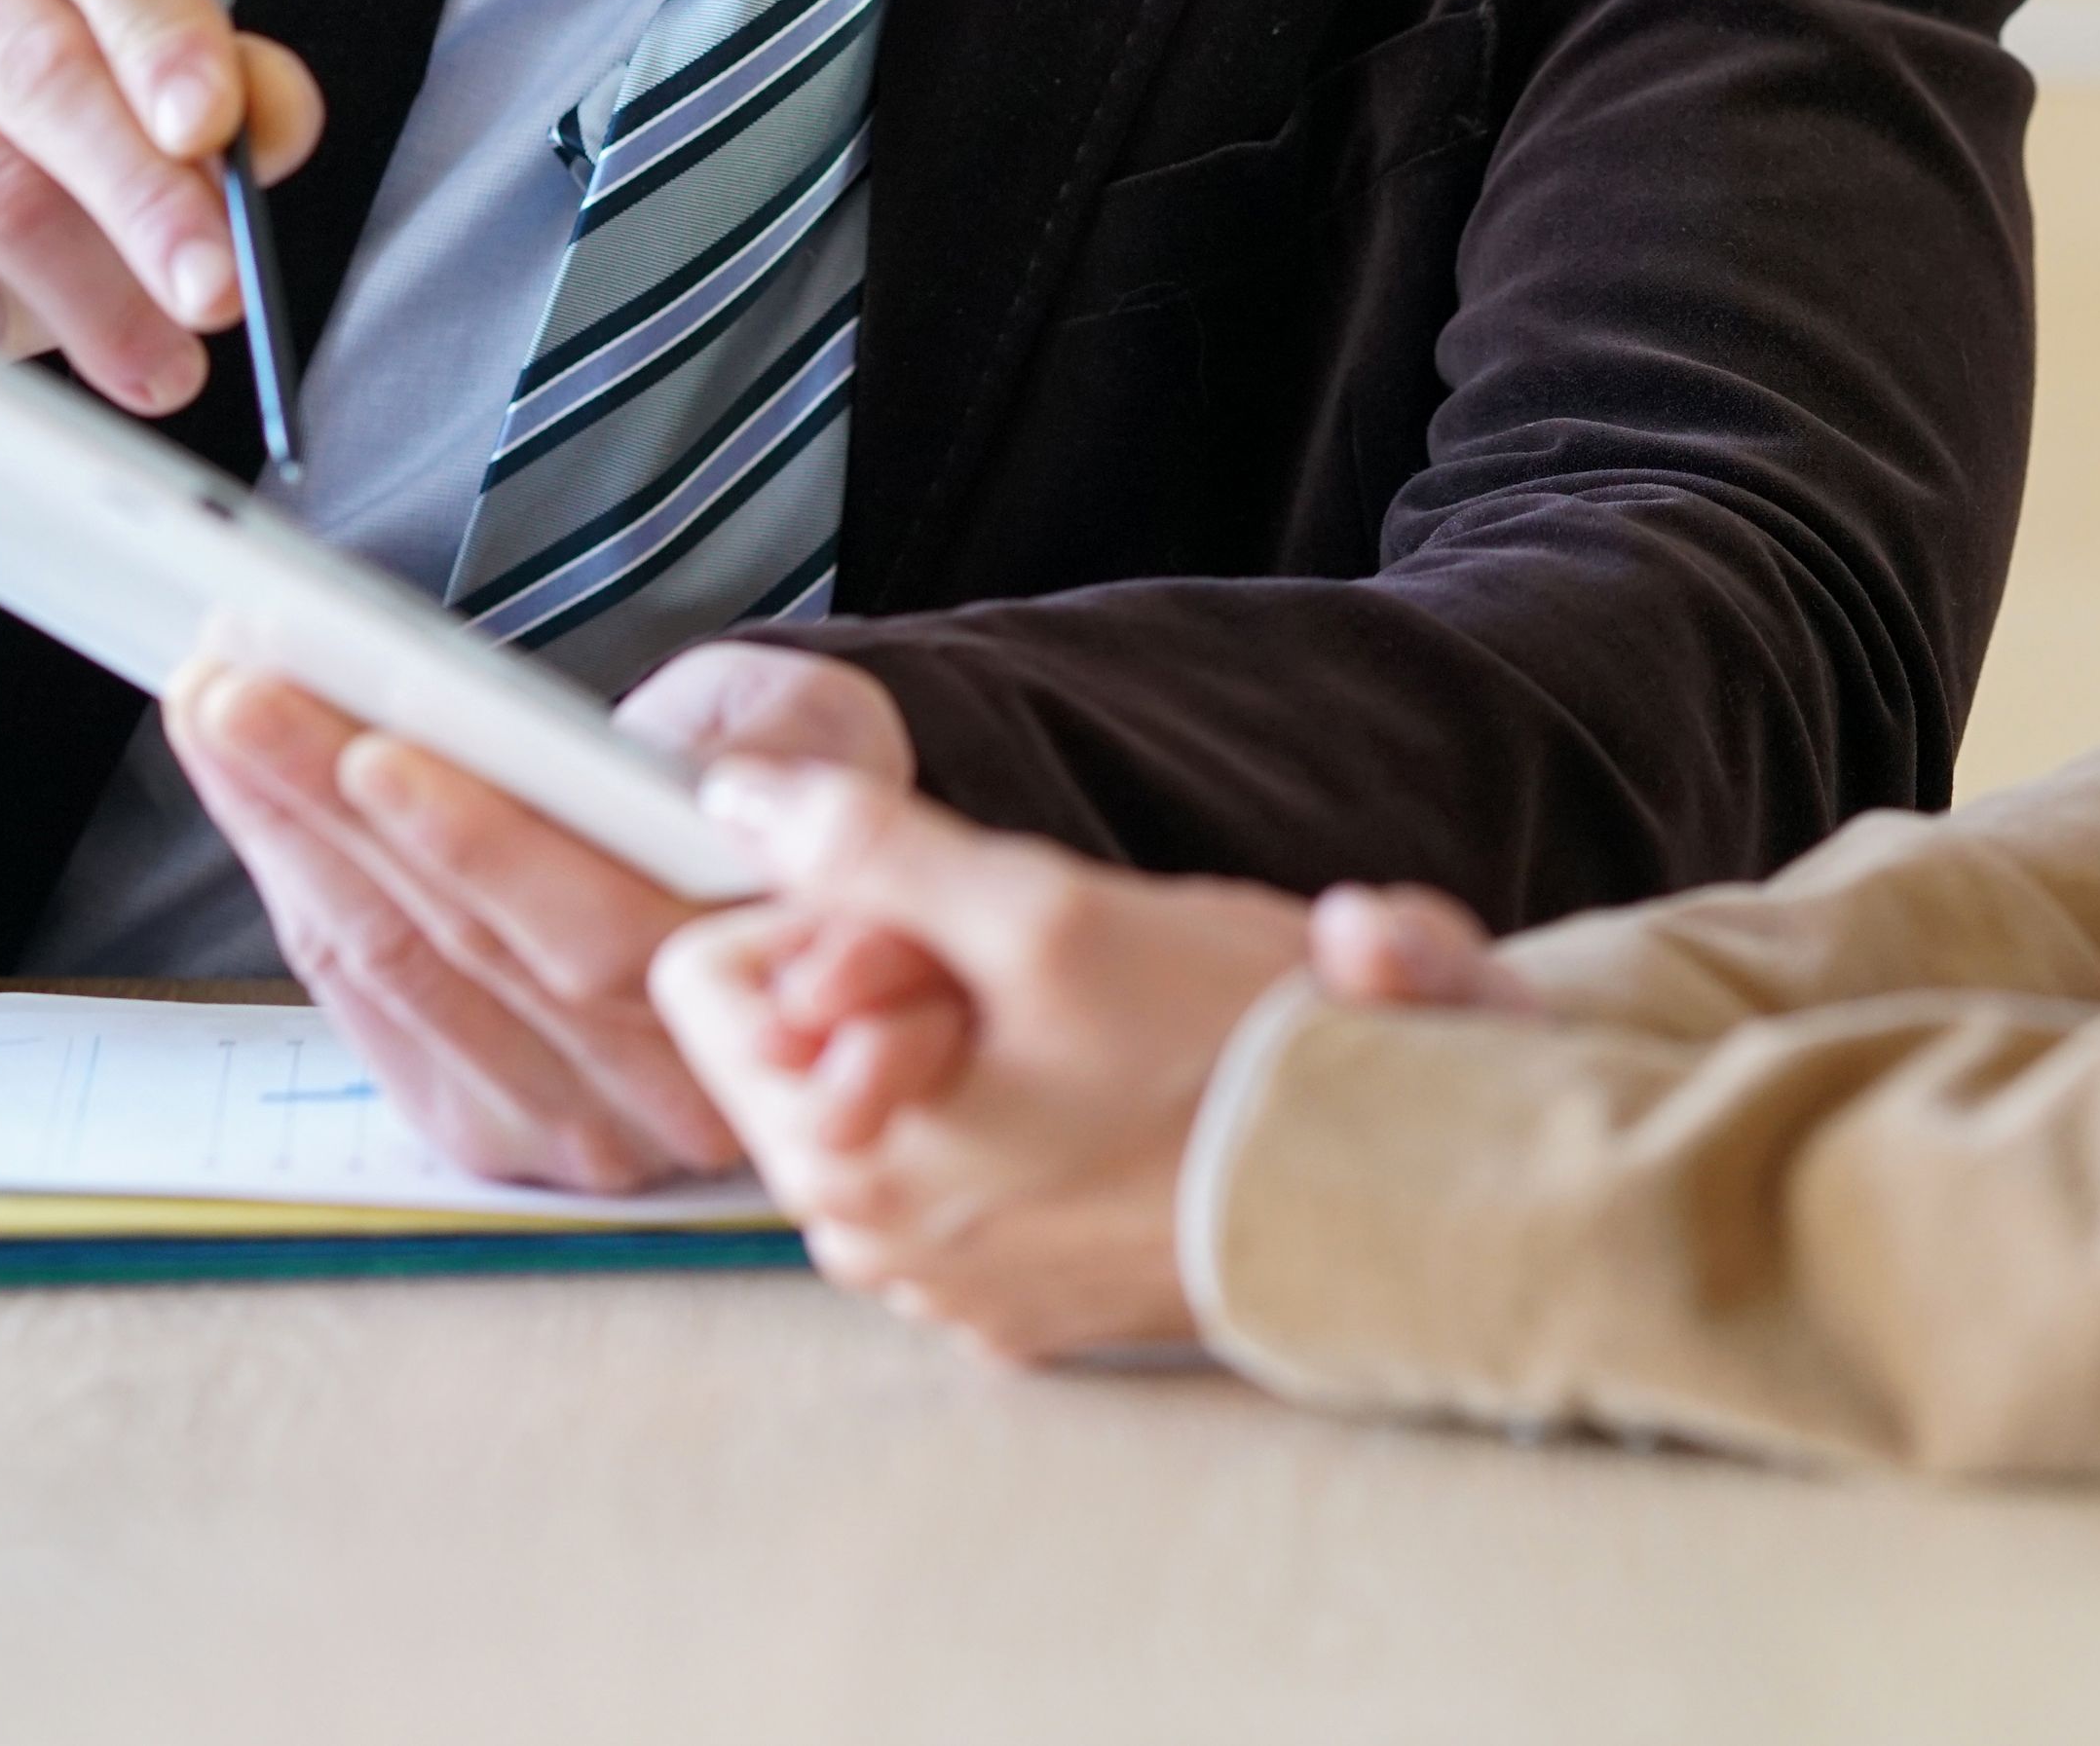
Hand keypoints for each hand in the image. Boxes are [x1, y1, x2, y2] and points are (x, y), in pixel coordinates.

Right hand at [0, 0, 325, 638]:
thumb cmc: (32, 136)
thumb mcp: (147, 102)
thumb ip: (233, 96)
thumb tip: (271, 123)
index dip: (159, 24)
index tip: (214, 133)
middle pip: (36, 56)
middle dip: (146, 196)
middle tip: (217, 295)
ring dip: (85, 292)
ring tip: (156, 364)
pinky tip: (13, 352)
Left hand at [160, 638, 921, 1194]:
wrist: (793, 884)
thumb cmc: (798, 785)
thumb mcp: (821, 733)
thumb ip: (777, 752)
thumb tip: (691, 768)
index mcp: (770, 996)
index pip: (602, 934)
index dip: (481, 847)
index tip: (377, 751)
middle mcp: (676, 1096)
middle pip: (470, 947)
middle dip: (333, 807)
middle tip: (237, 693)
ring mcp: (577, 1130)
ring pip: (400, 970)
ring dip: (287, 832)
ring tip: (217, 709)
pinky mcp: (492, 1126)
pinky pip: (368, 1004)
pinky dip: (296, 885)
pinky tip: (249, 793)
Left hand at [649, 762, 1352, 1362]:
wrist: (1391, 1198)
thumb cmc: (1226, 1062)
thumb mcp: (1043, 912)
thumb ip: (868, 846)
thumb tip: (735, 797)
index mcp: (835, 1158)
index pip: (707, 980)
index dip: (819, 909)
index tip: (935, 913)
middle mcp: (870, 1244)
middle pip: (803, 1041)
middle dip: (895, 976)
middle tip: (1030, 965)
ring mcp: (950, 1283)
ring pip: (893, 1098)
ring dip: (962, 1040)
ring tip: (1085, 1027)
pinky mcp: (1029, 1300)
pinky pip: (973, 1169)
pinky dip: (1019, 1115)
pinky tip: (1113, 1095)